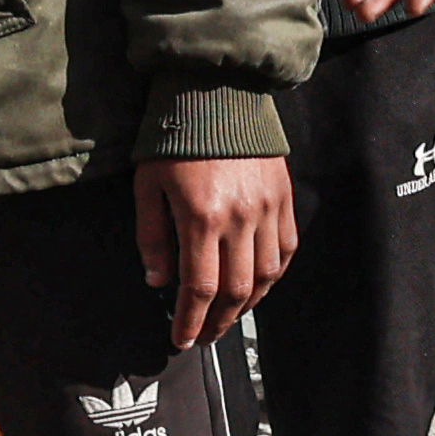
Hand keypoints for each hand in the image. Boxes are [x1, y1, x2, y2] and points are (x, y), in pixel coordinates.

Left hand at [136, 154, 298, 347]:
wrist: (217, 95)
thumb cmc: (174, 141)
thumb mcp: (148, 187)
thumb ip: (153, 237)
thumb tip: (159, 281)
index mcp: (201, 218)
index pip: (199, 287)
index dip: (190, 320)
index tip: (181, 340)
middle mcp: (240, 219)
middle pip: (237, 290)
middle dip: (219, 321)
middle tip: (204, 336)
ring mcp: (268, 209)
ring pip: (266, 274)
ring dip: (248, 303)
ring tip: (230, 315)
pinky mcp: (284, 197)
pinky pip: (287, 247)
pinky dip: (274, 273)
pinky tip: (259, 283)